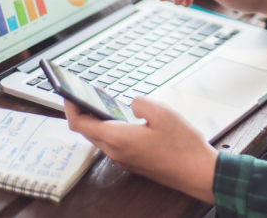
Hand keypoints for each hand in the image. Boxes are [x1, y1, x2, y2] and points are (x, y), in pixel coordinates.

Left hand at [64, 99, 217, 202]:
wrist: (196, 172)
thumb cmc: (182, 146)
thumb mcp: (163, 113)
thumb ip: (141, 103)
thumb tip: (131, 103)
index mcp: (118, 138)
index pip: (80, 124)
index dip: (70, 107)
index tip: (69, 94)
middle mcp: (116, 152)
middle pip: (88, 131)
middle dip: (84, 111)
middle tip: (89, 94)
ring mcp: (124, 160)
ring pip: (100, 138)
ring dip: (98, 121)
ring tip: (105, 103)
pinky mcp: (133, 162)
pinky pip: (113, 144)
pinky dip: (110, 130)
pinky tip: (123, 119)